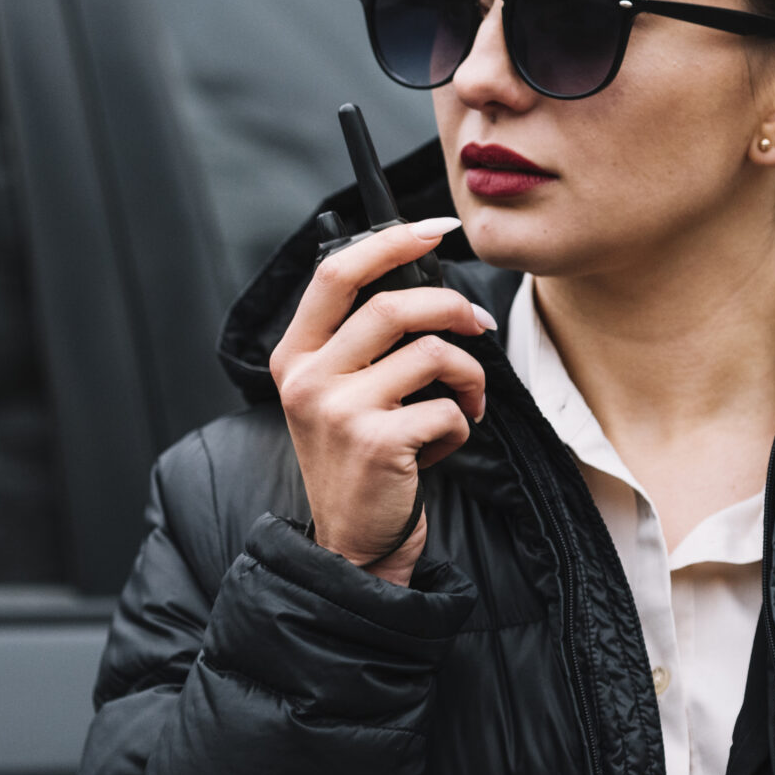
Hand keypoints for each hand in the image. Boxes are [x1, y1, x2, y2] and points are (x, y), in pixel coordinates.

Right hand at [269, 217, 493, 585]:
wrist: (353, 545)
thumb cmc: (360, 462)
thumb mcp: (340, 395)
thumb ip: (363, 343)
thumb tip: (431, 288)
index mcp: (294, 356)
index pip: (336, 272)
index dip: (391, 241)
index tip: (438, 229)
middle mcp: (307, 378)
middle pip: (392, 304)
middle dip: (452, 307)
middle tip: (480, 326)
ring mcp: (339, 410)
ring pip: (431, 353)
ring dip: (469, 375)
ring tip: (468, 401)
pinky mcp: (378, 443)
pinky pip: (447, 408)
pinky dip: (463, 423)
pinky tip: (445, 445)